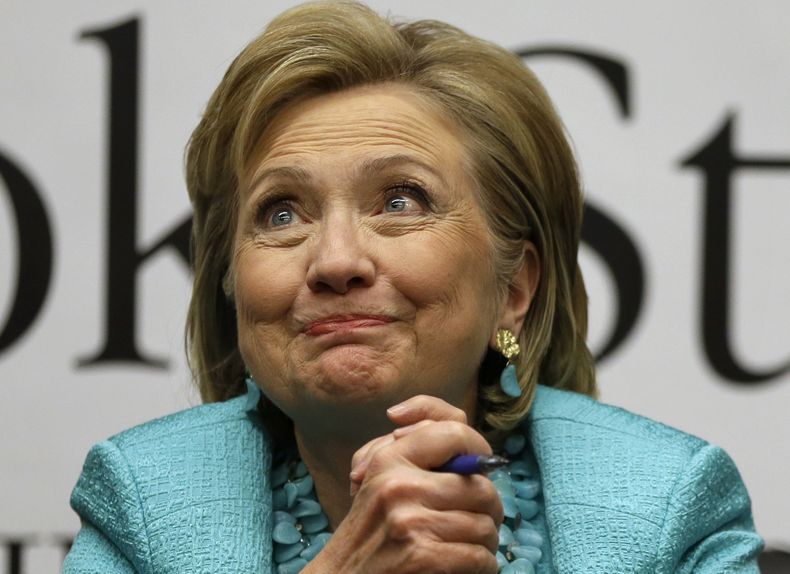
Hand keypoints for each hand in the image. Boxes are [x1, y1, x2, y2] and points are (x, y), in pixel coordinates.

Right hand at [304, 396, 502, 573]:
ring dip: (487, 542)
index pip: (453, 431)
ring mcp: (410, 521)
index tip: (482, 464)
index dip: (478, 448)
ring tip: (473, 546)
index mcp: (390, 459)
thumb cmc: (369, 530)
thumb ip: (413, 448)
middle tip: (484, 519)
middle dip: (490, 509)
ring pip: (484, 525)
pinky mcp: (421, 555)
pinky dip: (483, 565)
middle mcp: (399, 485)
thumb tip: (464, 438)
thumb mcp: (378, 477)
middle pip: (481, 487)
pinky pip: (479, 555)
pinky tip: (471, 566)